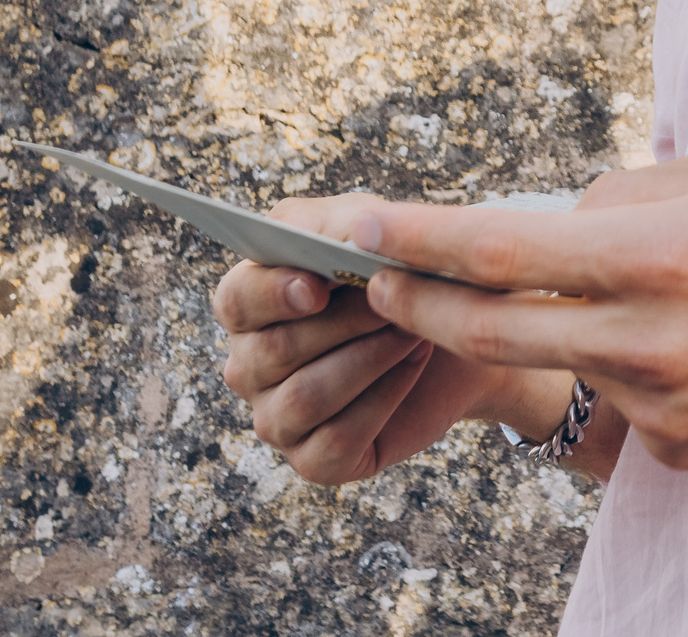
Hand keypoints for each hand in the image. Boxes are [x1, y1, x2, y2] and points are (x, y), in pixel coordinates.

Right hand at [212, 193, 511, 484]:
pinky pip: (337, 439)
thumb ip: (339, 226)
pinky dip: (383, 399)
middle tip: (394, 302)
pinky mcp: (315, 461)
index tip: (316, 288)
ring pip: (306, 396)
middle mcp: (250, 365)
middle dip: (344, 323)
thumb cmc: (395, 274)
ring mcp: (277, 418)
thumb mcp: (370, 230)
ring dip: (368, 359)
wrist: (451, 335)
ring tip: (412, 331)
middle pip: (276, 350)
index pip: (237, 300)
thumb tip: (338, 244)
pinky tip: (412, 367)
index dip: (272, 294)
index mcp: (250, 305)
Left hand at [357, 149, 687, 470]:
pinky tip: (678, 338)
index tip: (358, 227)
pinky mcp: (678, 447)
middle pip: (491, 330)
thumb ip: (615, 196)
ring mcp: (663, 403)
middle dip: (420, 303)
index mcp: (657, 252)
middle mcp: (651, 336)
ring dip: (545, 326)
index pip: (501, 249)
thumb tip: (541, 220)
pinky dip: (616, 362)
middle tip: (379, 278)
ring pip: (558, 362)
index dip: (417, 240)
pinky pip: (612, 398)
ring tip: (603, 287)